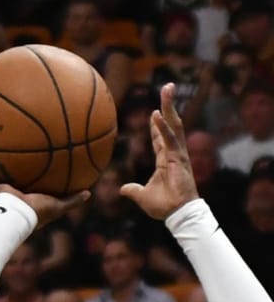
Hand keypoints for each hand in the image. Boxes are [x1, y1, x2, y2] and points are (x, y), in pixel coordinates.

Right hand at [0, 162, 88, 226]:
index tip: (24, 172)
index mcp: (23, 200)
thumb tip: (88, 193)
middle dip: (1, 174)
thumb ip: (72, 200)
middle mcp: (7, 198)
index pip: (23, 189)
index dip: (23, 182)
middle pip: (3, 184)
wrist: (18, 216)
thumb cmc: (37, 213)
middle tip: (0, 162)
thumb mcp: (58, 205)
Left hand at [120, 83, 198, 220]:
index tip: (154, 112)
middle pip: (170, 125)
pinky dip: (162, 127)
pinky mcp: (178, 158)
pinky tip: (157, 114)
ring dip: (169, 106)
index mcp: (165, 160)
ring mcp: (177, 153)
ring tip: (167, 89)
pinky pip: (170, 139)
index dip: (157, 125)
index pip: (161, 138)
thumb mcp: (142, 196)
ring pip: (174, 125)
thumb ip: (133, 190)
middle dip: (168, 106)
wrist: (175, 214)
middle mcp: (173, 153)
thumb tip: (122, 189)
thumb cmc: (163, 206)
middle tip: (167, 87)